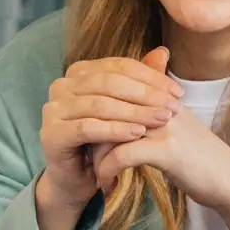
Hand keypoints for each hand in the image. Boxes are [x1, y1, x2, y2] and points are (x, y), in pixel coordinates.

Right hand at [36, 49, 183, 214]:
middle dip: (145, 95)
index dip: (151, 77)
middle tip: (172, 107)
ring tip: (161, 120)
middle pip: (109, 83)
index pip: (119, 66)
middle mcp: (62, 86)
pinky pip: (87, 127)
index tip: (178, 92)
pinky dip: (115, 130)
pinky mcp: (51, 134)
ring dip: (134, 113)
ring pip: (100, 105)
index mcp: (78, 72)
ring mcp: (52, 109)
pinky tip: (138, 134)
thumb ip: (140, 83)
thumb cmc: (104, 141)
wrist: (78, 178)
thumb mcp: (126, 110)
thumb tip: (164, 52)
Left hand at [91, 102, 229, 228]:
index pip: (113, 88)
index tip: (82, 130)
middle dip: (89, 132)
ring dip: (95, 155)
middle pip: (107, 107)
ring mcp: (164, 125)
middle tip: (81, 152)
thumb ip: (144, 112)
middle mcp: (160, 103)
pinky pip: (121, 154)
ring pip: (111, 130)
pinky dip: (107, 170)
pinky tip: (106, 183)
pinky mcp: (166, 149)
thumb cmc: (197, 155)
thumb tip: (113, 108)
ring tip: (93, 170)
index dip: (93, 110)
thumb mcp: (171, 126)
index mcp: (159, 94)